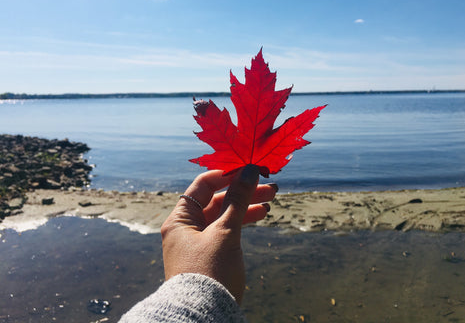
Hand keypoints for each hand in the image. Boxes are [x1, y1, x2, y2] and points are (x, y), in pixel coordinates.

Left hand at [160, 165, 276, 302]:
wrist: (204, 316)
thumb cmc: (211, 271)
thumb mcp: (225, 232)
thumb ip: (238, 200)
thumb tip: (250, 171)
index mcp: (180, 219)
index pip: (203, 185)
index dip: (227, 175)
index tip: (249, 169)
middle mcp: (187, 228)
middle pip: (217, 200)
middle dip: (244, 191)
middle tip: (270, 186)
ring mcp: (198, 242)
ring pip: (225, 215)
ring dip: (247, 205)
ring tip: (270, 200)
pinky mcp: (211, 255)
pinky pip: (227, 230)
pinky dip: (242, 222)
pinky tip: (260, 215)